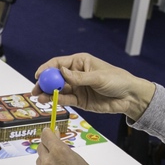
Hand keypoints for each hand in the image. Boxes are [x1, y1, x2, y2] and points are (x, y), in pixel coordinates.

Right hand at [31, 54, 156, 119]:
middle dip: (44, 83)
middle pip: (55, 78)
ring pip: (58, 90)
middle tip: (35, 89)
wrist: (130, 97)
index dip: (47, 69)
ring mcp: (77, 88)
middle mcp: (76, 74)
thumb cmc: (117, 80)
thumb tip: (61, 72)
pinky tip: (50, 102)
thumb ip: (79, 77)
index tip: (38, 75)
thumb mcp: (98, 77)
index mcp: (80, 62)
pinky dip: (57, 101)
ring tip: (39, 98)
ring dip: (48, 94)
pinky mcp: (80, 101)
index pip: (59, 63)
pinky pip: (66, 100)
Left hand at [35, 128, 105, 164]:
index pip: (45, 135)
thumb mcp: (78, 159)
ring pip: (40, 162)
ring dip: (47, 163)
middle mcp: (48, 161)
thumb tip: (55, 139)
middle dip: (48, 148)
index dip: (49, 134)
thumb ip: (64, 149)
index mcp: (59, 151)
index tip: (51, 134)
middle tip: (57, 154)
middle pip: (40, 147)